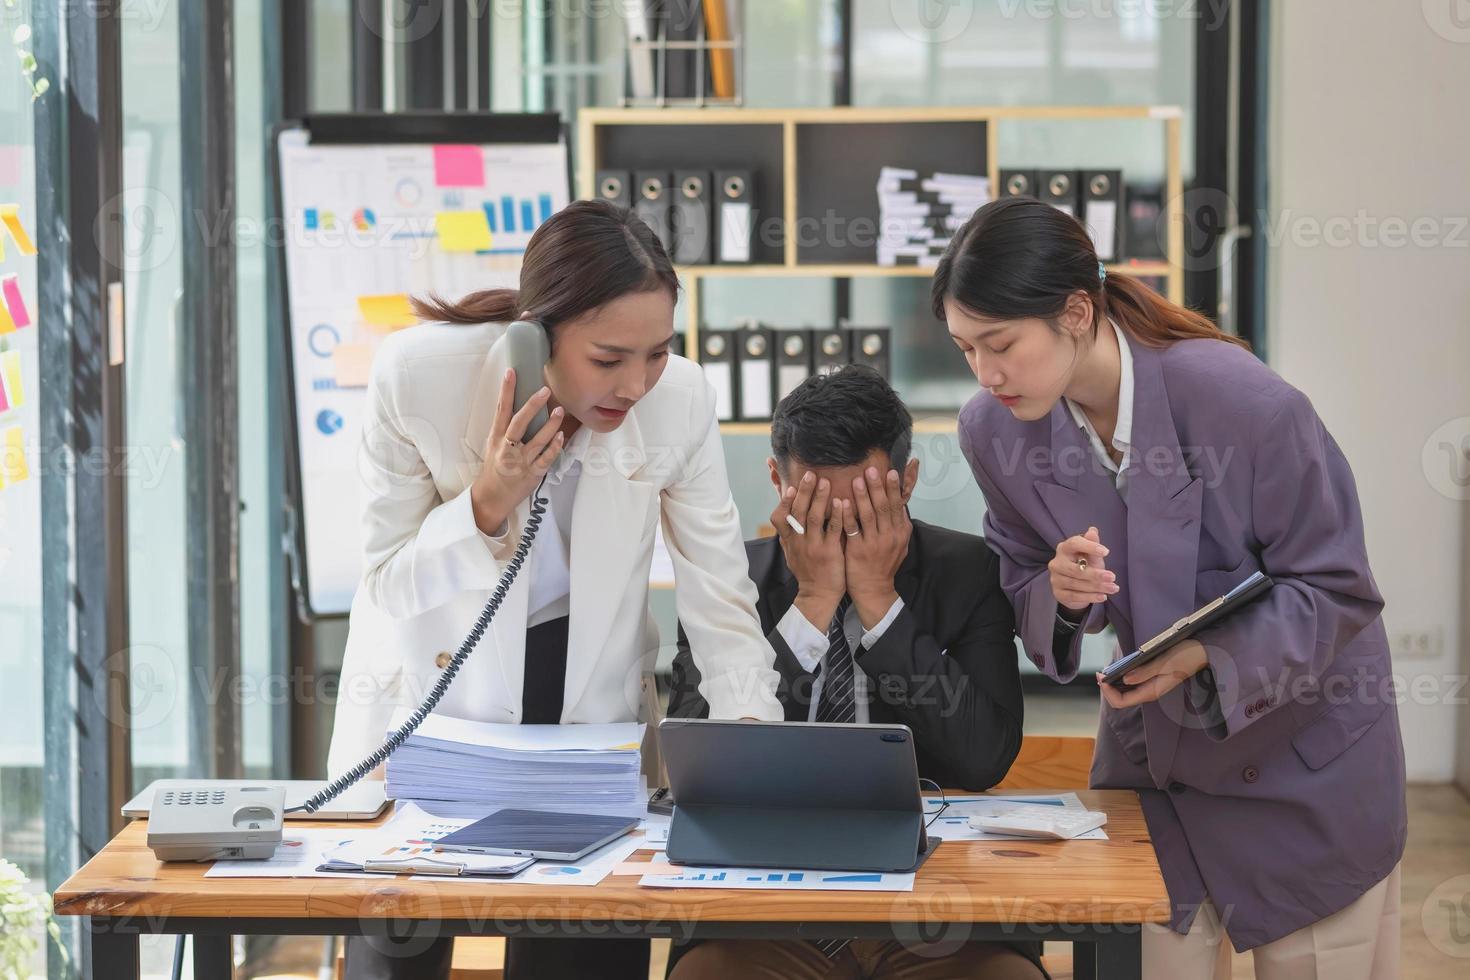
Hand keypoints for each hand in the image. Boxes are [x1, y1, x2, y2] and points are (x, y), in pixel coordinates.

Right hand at [469, 367, 564, 534]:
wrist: (491, 496)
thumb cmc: (495, 467)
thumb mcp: (495, 444)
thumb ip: (507, 427)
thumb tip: (523, 404)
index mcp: (496, 437)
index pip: (501, 410)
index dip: (506, 390)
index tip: (511, 372)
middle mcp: (507, 448)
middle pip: (519, 423)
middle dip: (531, 406)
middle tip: (544, 390)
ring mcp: (520, 462)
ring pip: (537, 441)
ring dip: (550, 425)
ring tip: (559, 411)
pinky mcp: (532, 474)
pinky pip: (546, 459)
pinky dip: (554, 448)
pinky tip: (561, 437)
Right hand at [771, 471, 844, 629]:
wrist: (818, 595)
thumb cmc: (807, 570)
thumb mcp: (791, 551)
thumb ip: (788, 532)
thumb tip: (783, 512)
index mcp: (789, 540)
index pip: (779, 517)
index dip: (783, 502)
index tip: (790, 487)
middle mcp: (798, 541)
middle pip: (798, 512)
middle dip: (804, 492)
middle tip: (810, 474)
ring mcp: (813, 546)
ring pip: (814, 518)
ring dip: (819, 498)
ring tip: (825, 482)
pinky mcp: (829, 552)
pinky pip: (832, 530)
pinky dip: (836, 515)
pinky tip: (842, 502)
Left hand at [841, 466, 909, 626]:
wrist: (874, 589)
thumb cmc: (884, 563)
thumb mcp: (899, 544)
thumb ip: (898, 524)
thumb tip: (899, 503)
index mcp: (901, 532)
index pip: (898, 506)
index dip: (894, 488)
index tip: (891, 472)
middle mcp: (890, 536)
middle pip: (884, 507)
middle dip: (878, 487)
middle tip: (871, 469)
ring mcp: (874, 543)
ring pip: (869, 515)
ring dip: (863, 496)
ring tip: (856, 480)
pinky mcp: (858, 550)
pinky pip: (852, 529)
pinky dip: (847, 514)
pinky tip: (841, 502)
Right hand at [1049, 526, 1118, 612]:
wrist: (1077, 587)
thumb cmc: (1085, 565)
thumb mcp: (1092, 556)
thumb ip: (1093, 545)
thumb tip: (1092, 530)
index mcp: (1064, 548)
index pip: (1074, 544)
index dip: (1090, 547)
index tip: (1106, 552)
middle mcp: (1056, 563)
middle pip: (1075, 569)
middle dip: (1095, 574)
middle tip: (1112, 577)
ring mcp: (1055, 579)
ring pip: (1076, 584)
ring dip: (1097, 587)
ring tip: (1113, 588)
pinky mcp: (1058, 593)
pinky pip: (1074, 596)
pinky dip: (1090, 597)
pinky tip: (1103, 597)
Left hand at [1098, 639, 1209, 707]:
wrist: (1203, 652)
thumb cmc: (1186, 655)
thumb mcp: (1164, 662)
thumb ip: (1144, 672)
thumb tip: (1124, 679)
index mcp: (1151, 691)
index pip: (1121, 702)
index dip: (1108, 692)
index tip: (1101, 677)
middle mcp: (1150, 692)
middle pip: (1121, 699)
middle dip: (1108, 688)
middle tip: (1100, 672)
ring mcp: (1151, 687)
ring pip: (1126, 692)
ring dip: (1114, 683)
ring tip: (1106, 670)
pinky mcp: (1153, 679)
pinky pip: (1132, 684)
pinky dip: (1122, 678)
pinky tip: (1119, 668)